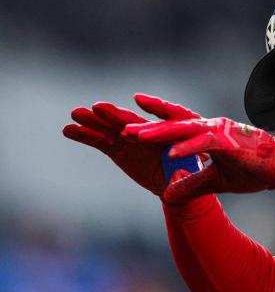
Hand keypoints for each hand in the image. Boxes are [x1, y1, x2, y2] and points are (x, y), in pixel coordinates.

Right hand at [62, 94, 200, 194]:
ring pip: (112, 128)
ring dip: (94, 120)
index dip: (149, 124)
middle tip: (99, 108)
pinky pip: (100, 140)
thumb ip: (183, 177)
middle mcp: (151, 133)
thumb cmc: (189, 179)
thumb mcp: (190, 180)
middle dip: (115, 115)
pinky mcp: (119, 147)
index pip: (165, 127)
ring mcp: (132, 138)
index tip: (132, 121)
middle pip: (134, 122)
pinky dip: (85, 134)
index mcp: (174, 136)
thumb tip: (180, 174)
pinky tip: (68, 130)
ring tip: (76, 113)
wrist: (174, 183)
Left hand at [123, 117, 274, 203]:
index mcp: (206, 135)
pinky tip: (170, 153)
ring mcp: (219, 134)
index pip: (175, 126)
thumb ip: (191, 185)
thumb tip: (167, 194)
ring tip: (137, 136)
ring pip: (184, 130)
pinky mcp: (229, 143)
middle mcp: (209, 129)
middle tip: (120, 125)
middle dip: (147, 124)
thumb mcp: (214, 182)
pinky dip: (187, 148)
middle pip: (172, 123)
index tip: (129, 123)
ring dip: (160, 133)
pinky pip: (204, 144)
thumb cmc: (252, 169)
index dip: (152, 124)